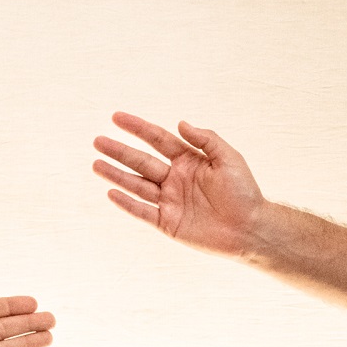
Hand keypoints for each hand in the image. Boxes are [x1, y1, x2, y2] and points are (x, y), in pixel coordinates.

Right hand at [92, 113, 266, 257]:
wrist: (250, 229)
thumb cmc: (244, 192)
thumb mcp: (229, 158)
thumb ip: (205, 139)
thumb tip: (180, 123)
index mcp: (188, 161)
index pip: (158, 139)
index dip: (137, 128)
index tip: (117, 117)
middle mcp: (175, 179)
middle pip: (141, 161)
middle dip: (119, 151)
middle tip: (98, 141)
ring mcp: (170, 201)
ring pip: (137, 185)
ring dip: (116, 175)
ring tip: (96, 164)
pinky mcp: (168, 223)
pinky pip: (143, 211)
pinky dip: (127, 203)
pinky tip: (111, 193)